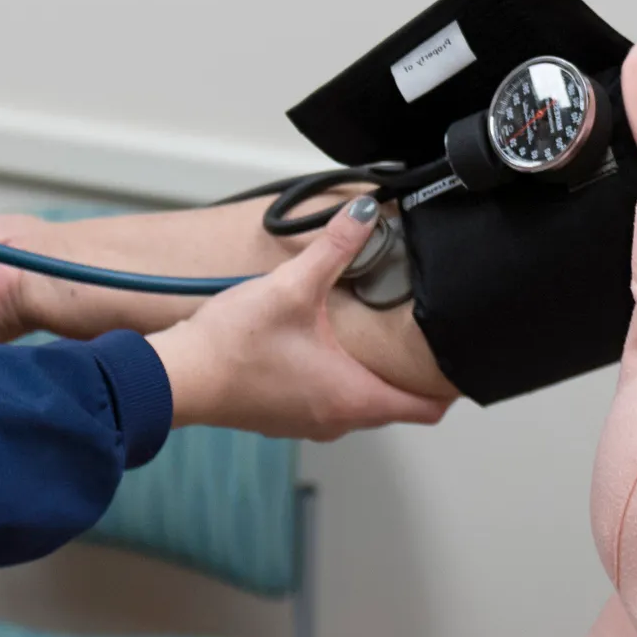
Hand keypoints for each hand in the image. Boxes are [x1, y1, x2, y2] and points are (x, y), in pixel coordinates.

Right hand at [146, 199, 453, 440]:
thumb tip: (367, 214)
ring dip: (369, 377)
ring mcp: (305, 422)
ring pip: (357, 405)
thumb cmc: (233, 346)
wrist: (179, 377)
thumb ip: (334, 247)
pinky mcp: (279, 415)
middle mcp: (335, 419)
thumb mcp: (292, 288)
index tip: (457, 362)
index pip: (426, 409)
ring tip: (374, 339)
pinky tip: (322, 347)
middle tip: (420, 340)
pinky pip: (324, 402)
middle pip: (394, 406)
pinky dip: (335, 380)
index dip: (450, 387)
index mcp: (352, 398)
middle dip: (411, 376)